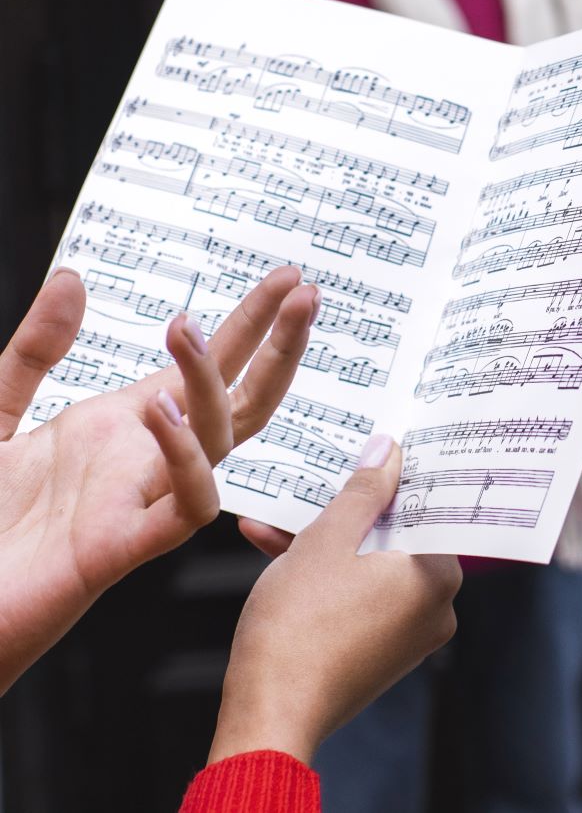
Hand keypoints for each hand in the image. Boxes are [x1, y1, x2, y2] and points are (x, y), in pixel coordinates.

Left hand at [0, 266, 317, 693]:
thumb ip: (36, 349)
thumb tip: (74, 279)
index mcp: (123, 428)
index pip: (209, 367)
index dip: (252, 321)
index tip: (288, 277)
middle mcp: (145, 460)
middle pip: (241, 398)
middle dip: (278, 345)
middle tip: (303, 292)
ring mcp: (141, 502)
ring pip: (220, 441)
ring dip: (211, 383)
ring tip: (185, 328)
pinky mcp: (121, 547)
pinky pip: (187, 507)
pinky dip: (186, 459)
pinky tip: (160, 410)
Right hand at [209, 437, 460, 764]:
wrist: (269, 714)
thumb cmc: (299, 626)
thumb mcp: (328, 538)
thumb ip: (363, 491)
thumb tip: (387, 453)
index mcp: (438, 575)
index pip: (427, 507)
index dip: (396, 476)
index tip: (375, 450)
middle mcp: (435, 607)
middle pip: (394, 535)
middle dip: (345, 509)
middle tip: (317, 481)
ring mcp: (408, 635)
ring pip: (368, 565)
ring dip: (323, 541)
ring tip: (274, 519)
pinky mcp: (378, 653)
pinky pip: (357, 596)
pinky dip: (324, 576)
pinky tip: (275, 550)